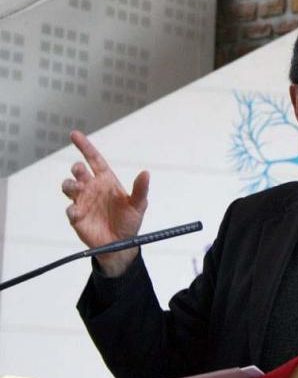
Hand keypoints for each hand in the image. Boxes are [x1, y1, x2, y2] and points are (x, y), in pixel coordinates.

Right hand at [62, 131, 148, 275]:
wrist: (120, 245)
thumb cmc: (129, 222)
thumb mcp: (138, 205)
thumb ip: (140, 189)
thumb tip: (146, 173)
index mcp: (106, 181)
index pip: (94, 159)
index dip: (85, 146)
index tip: (74, 134)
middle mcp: (93, 188)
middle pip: (79, 171)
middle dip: (77, 168)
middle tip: (81, 172)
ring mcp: (83, 201)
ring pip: (69, 186)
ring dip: (70, 185)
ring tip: (78, 189)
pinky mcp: (77, 216)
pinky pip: (70, 209)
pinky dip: (72, 209)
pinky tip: (79, 213)